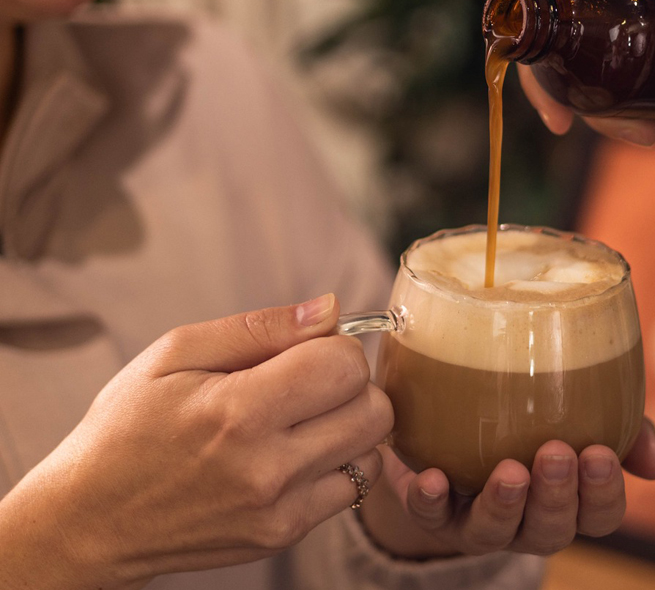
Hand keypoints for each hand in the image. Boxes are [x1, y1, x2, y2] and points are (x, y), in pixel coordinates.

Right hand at [0, 294, 392, 589]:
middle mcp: (267, 466)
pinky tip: (301, 450)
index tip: (305, 349)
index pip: (344, 364)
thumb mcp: (173, 355)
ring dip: (352, 422)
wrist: (91, 520)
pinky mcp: (284, 534)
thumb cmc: (126, 427)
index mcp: (236, 411)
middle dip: (350, 382)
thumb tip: (331, 308)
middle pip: (374, 408)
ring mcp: (280, 508)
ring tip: (304, 417)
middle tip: (308, 381)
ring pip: (373, 448)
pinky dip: (342, 461)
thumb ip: (260, 327)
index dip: (334, 345)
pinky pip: (355, 486)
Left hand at [359, 419, 654, 557]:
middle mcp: (529, 520)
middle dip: (557, 495)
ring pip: (496, 531)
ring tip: (509, 471)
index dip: (603, 493)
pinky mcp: (432, 511)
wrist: (448, 423)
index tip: (600, 453)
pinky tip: (433, 478)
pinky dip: (431, 501)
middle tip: (556, 453)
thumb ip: (627, 429)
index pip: (599, 515)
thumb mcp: (583, 412)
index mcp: (571, 499)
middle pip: (552, 529)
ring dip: (504, 504)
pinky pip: (431, 517)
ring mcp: (480, 521)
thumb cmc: (532, 415)